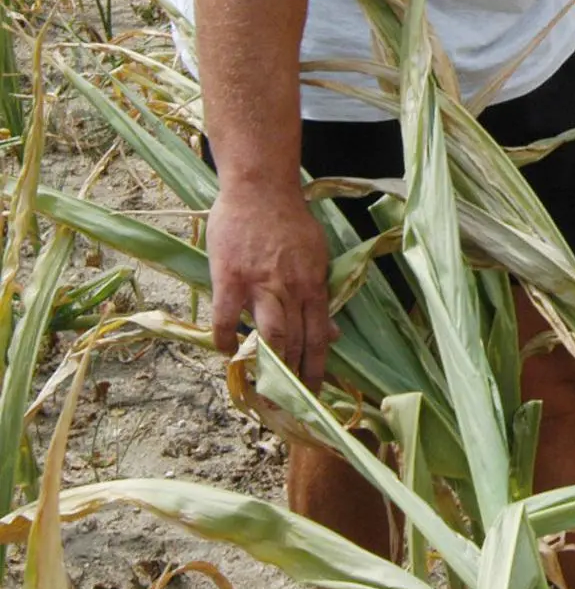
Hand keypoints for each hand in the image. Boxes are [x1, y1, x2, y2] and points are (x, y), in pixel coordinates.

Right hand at [207, 187, 336, 393]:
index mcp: (314, 285)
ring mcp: (260, 285)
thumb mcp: (316, 256)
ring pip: (268, 336)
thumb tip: (333, 334)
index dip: (315, 369)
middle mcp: (291, 289)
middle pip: (294, 343)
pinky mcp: (231, 278)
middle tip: (285, 401)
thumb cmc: (289, 220)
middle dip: (292, 376)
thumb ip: (320, 295)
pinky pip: (227, 319)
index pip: (318, 337)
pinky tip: (227, 352)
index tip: (313, 394)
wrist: (261, 188)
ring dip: (266, 365)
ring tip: (260, 387)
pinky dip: (227, 340)